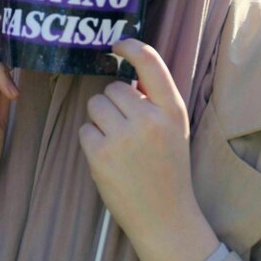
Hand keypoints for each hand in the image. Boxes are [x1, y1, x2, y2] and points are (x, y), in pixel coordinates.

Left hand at [79, 39, 218, 260]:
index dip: (130, 47)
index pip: (150, 63)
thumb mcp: (175, 130)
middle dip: (114, 104)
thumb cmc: (168, 170)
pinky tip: (109, 159)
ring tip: (119, 145)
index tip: (117, 44)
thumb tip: (127, 80)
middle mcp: (149, 119)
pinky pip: (85, 130)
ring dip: (101, 120)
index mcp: (172, 110)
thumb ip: (155, 102)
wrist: (165, 216)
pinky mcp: (101, 154)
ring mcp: (123, 136)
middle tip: (128, 131)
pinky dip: (92, 142)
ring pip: (95, 106)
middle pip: (114, 89)